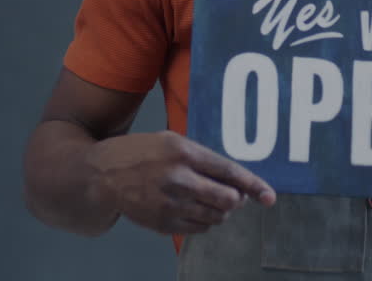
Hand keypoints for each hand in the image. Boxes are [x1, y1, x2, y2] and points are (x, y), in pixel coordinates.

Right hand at [85, 130, 275, 234]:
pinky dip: (205, 221)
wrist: (102, 175)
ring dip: (221, 211)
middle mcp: (178, 178)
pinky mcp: (162, 223)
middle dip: (237, 200)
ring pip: (215, 216)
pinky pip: (199, 228)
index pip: (228, 171)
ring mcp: (169, 203)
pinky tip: (194, 210)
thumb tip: (236, 183)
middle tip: (234, 196)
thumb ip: (204, 159)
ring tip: (209, 200)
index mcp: (183, 152)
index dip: (253, 185)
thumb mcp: (172, 141)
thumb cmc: (141, 153)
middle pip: (227, 199)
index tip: (269, 196)